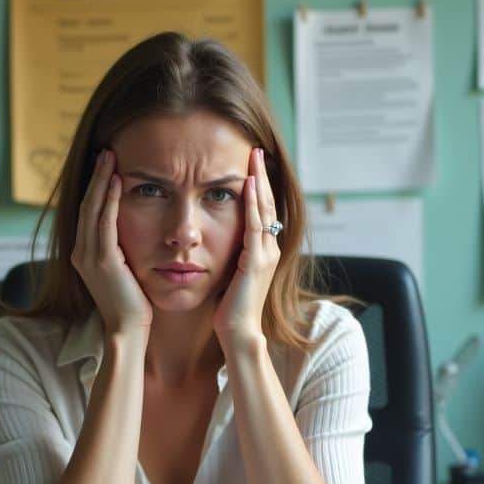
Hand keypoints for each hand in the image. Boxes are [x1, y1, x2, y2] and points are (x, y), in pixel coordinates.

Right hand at [71, 149, 151, 334]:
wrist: (128, 330)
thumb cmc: (133, 305)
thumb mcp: (125, 271)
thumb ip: (122, 251)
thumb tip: (135, 232)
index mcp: (85, 254)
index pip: (89, 212)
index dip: (97, 187)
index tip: (107, 165)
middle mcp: (81, 252)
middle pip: (87, 204)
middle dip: (97, 176)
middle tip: (106, 151)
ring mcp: (88, 255)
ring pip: (93, 208)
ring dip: (102, 180)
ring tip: (110, 157)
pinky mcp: (102, 260)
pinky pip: (105, 222)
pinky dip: (110, 199)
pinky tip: (118, 181)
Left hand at [215, 147, 280, 345]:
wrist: (237, 333)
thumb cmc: (228, 309)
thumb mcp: (229, 274)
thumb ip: (229, 255)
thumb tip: (215, 239)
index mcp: (262, 251)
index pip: (261, 210)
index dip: (257, 186)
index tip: (250, 164)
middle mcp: (268, 249)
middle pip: (267, 203)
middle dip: (261, 175)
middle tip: (255, 149)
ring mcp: (265, 254)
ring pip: (264, 209)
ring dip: (259, 181)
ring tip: (254, 157)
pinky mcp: (256, 262)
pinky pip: (255, 225)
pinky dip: (252, 203)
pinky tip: (248, 184)